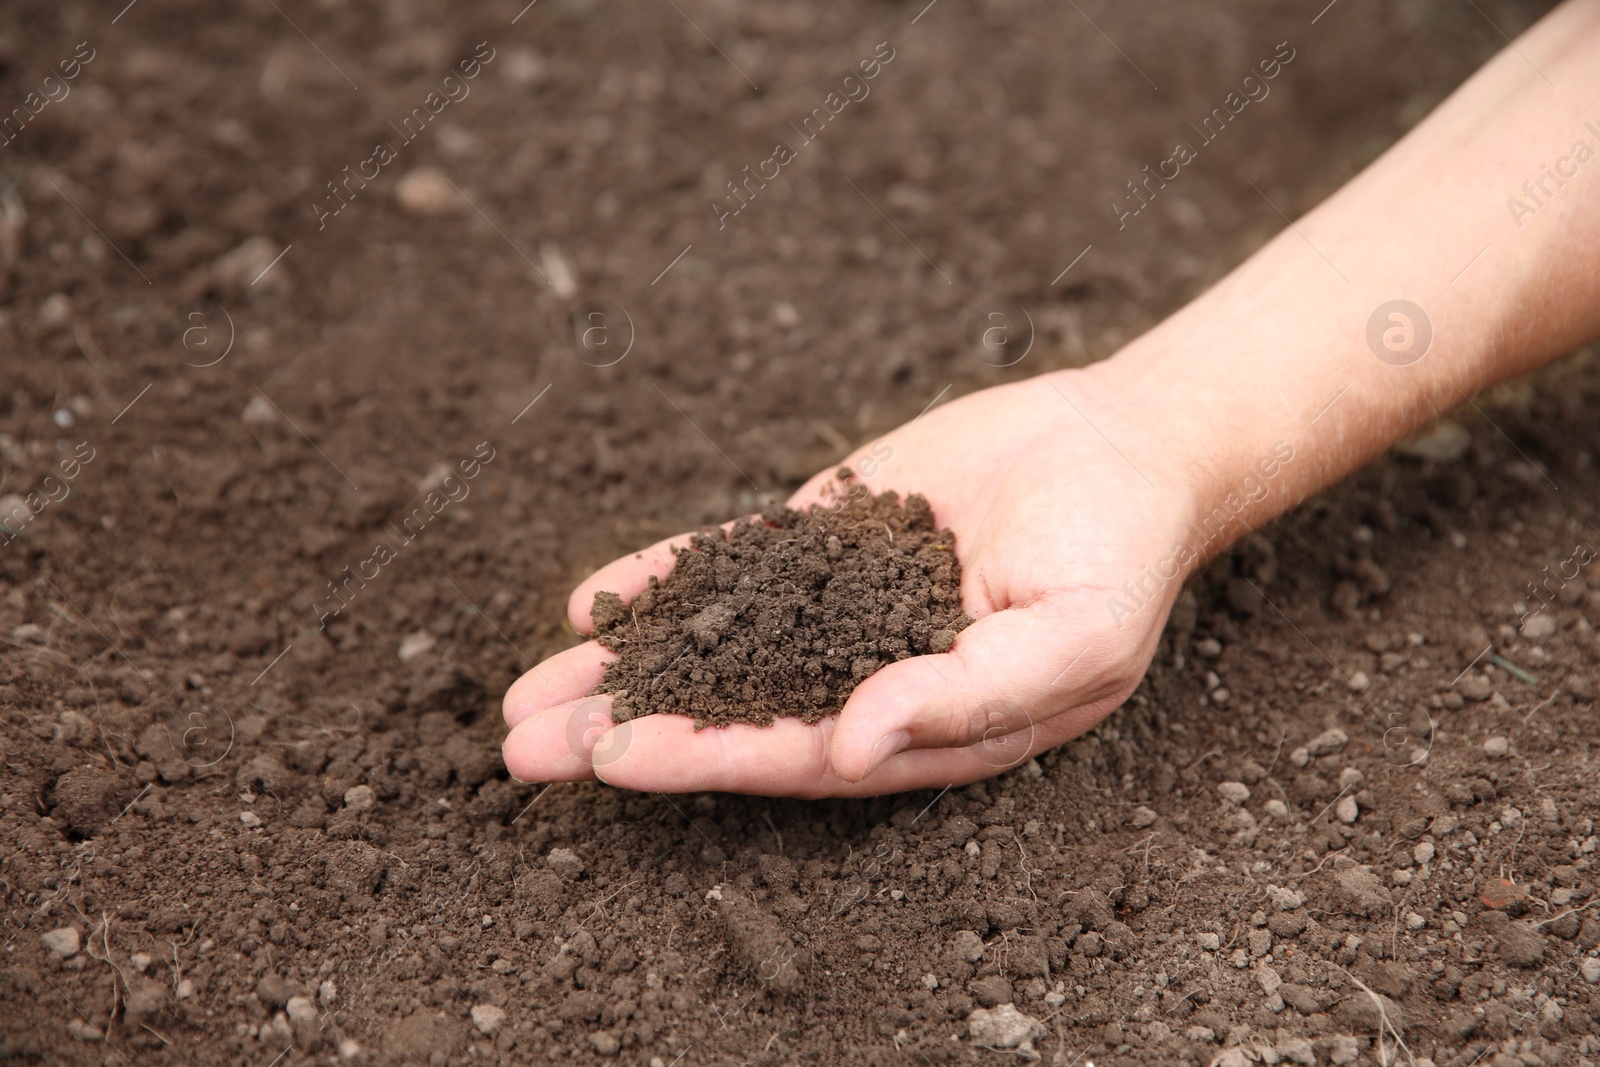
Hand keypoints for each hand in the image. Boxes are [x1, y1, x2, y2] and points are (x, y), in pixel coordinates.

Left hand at [502, 363, 1207, 796]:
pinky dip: (666, 583)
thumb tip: (852, 748)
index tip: (619, 757)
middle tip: (525, 749)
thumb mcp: (1071, 638)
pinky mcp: (824, 542)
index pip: (797, 755)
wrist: (1118, 444)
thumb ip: (966, 697)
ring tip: (524, 697)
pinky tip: (592, 603)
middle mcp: (864, 680)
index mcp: (920, 729)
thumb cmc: (1115, 553)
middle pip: (731, 714)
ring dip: (623, 673)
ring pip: (716, 647)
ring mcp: (837, 609)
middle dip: (630, 733)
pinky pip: (733, 568)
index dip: (707, 756)